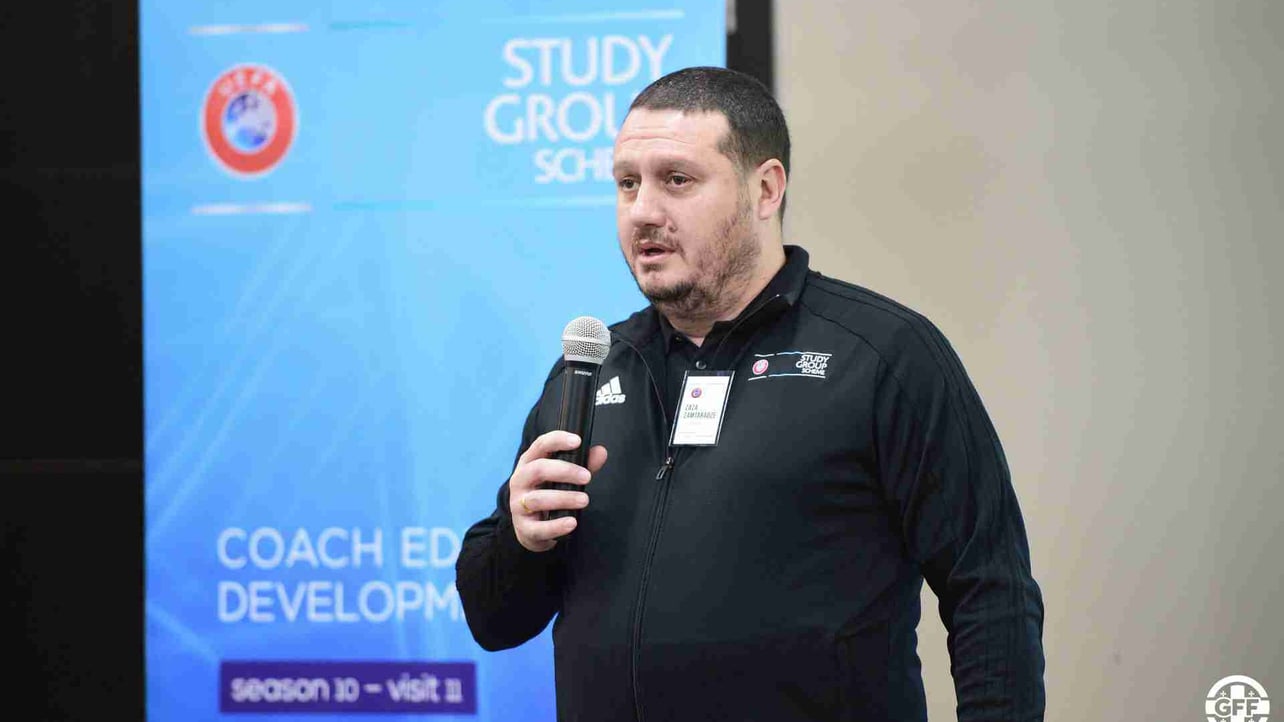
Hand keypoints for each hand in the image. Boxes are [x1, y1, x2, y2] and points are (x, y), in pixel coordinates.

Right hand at [508, 431, 607, 551]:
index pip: (541, 445)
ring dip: (564, 498)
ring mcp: (518, 505)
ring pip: (538, 499)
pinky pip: (538, 528)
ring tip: (584, 500)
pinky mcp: (524, 528)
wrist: (531, 528)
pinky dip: (556, 526)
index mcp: (529, 463)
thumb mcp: (563, 477)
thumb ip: (583, 464)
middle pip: (538, 469)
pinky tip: (572, 523)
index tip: (578, 441)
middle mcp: (520, 481)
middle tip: (587, 477)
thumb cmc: (548, 494)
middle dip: (565, 471)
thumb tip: (601, 452)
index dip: (558, 440)